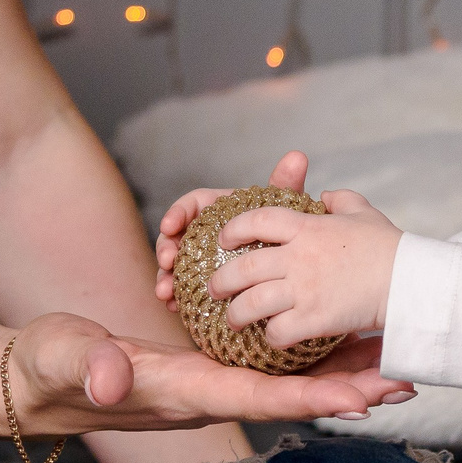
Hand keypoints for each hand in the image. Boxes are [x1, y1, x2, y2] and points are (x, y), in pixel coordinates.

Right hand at [6, 308, 409, 432]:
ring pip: (288, 373)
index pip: (261, 399)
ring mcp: (213, 377)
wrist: (39, 381)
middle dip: (348, 387)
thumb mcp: (65, 360)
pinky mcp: (209, 361)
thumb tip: (114, 376)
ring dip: (338, 367)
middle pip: (292, 393)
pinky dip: (305, 339)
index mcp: (186, 392)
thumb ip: (89, 367)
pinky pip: (267, 352)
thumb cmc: (50, 370)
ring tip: (394, 357)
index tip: (366, 397)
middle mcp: (211, 391)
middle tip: (407, 377)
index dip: (315, 399)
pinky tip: (337, 327)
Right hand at [152, 149, 312, 301]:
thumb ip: (286, 184)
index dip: (177, 212)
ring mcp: (200, 260)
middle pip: (175, 236)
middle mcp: (204, 234)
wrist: (288, 264)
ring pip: (174, 266)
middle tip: (167, 260)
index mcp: (218, 210)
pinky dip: (174, 296)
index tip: (170, 225)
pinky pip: (183, 289)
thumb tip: (298, 157)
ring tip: (165, 291)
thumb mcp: (284, 208)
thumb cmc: (283, 230)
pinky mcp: (202, 283)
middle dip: (164, 247)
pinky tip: (173, 305)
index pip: (192, 205)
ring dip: (164, 277)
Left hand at [211, 187, 402, 348]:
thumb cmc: (391, 248)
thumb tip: (325, 196)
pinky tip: (273, 338)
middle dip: (221, 280)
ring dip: (237, 314)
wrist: (412, 281)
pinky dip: (271, 337)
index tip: (224, 239)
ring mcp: (305, 289)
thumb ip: (341, 201)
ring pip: (251, 303)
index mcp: (308, 228)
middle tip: (214, 289)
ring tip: (233, 320)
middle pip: (243, 267)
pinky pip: (277, 331)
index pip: (257, 220)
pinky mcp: (315, 319)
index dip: (233, 228)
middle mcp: (299, 257)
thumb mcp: (364, 213)